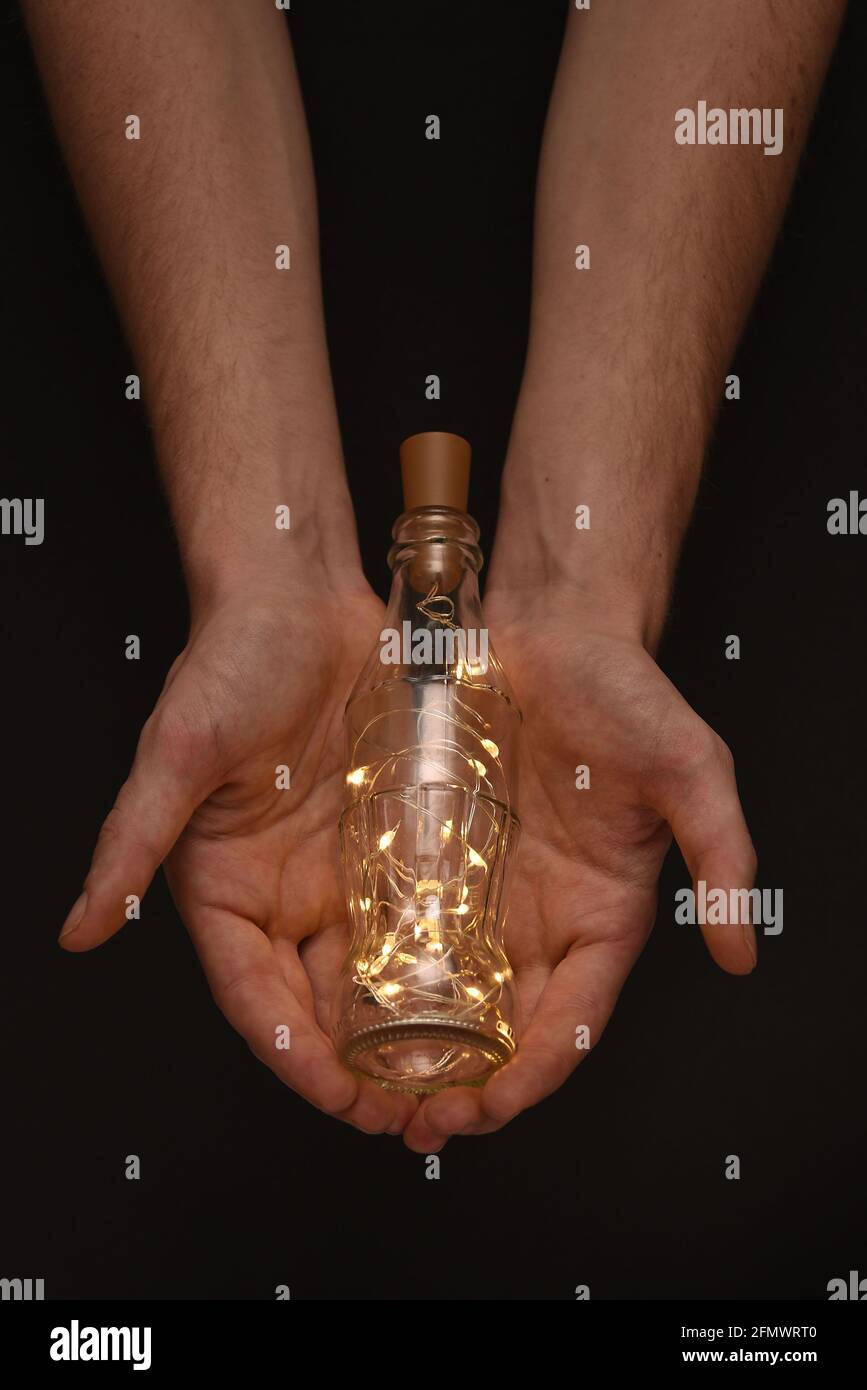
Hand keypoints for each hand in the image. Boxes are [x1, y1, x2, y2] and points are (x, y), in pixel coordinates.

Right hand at [59, 577, 419, 1135]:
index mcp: (223, 888)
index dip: (291, 1052)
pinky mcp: (393, 841)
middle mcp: (283, 892)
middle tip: (409, 1108)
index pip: (253, 993)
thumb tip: (78, 928)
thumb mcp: (178, 750)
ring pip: (376, 970)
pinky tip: (483, 990)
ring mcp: (342, 870)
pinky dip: (446, 958)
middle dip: (359, 1062)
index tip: (338, 1097)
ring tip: (453, 1071)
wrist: (301, 596)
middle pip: (318, 1000)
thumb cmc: (228, 661)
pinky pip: (421, 912)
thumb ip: (132, 839)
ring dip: (409, 1026)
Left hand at [403, 583, 755, 1148]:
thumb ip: (722, 854)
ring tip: (362, 1087)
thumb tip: (743, 952)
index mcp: (601, 916)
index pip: (571, 1021)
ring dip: (405, 1048)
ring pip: (440, 993)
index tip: (484, 1109)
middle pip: (500, 1028)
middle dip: (459, 1085)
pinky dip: (371, 975)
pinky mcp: (427, 857)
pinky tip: (335, 1003)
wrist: (547, 630)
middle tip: (410, 1122)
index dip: (532, 1074)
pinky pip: (395, 928)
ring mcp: (478, 891)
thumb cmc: (623, 693)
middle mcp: (537, 918)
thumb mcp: (688, 766)